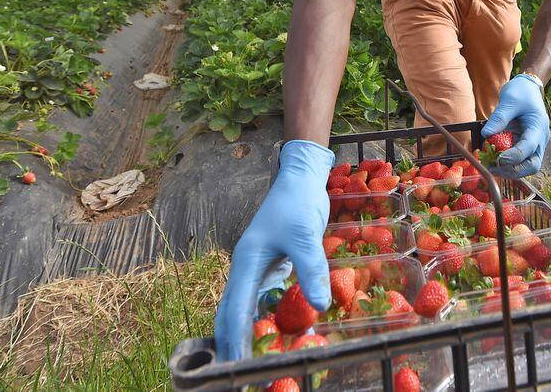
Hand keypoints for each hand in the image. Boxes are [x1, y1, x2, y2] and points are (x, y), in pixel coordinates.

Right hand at [213, 140, 332, 360]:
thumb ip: (312, 270)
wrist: (300, 179)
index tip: (238, 365)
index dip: (235, 339)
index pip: (234, 309)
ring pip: (245, 309)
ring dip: (247, 334)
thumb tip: (318, 306)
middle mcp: (246, 269)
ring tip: (253, 362)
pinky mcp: (270, 268)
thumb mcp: (305, 236)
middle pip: (232, 313)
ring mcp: (256, 269)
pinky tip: (273, 334)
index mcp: (246, 262)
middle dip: (233, 344)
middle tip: (240, 374)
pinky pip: (262, 299)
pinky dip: (264, 318)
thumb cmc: (297, 204)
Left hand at [481, 73, 549, 177]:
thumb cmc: (521, 93)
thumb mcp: (509, 100)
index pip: (529, 147)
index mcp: (538, 127)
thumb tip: (486, 135)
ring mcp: (532, 145)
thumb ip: (499, 118)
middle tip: (494, 168)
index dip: (514, 156)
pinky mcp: (524, 147)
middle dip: (514, 171)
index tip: (499, 159)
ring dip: (508, 170)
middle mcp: (539, 140)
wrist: (527, 89)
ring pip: (525, 167)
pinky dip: (505, 164)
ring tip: (490, 166)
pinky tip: (491, 160)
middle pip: (532, 165)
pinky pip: (517, 161)